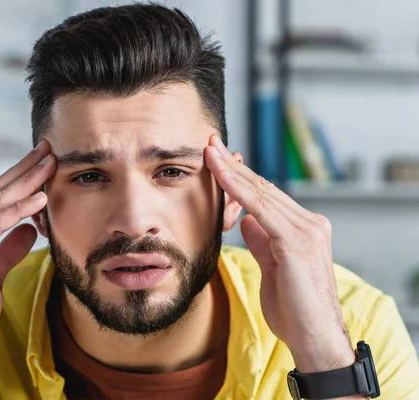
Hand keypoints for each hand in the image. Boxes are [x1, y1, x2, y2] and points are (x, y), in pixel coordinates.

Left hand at [204, 135, 353, 372]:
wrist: (314, 338)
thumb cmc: (294, 309)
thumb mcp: (272, 268)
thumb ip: (262, 241)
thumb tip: (246, 221)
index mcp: (304, 228)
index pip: (266, 196)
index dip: (240, 177)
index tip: (219, 160)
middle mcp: (309, 223)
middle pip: (263, 187)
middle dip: (233, 166)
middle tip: (210, 144)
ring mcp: (307, 229)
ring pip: (261, 192)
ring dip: (231, 171)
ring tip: (209, 152)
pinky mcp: (297, 240)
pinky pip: (260, 208)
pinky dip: (238, 190)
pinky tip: (221, 175)